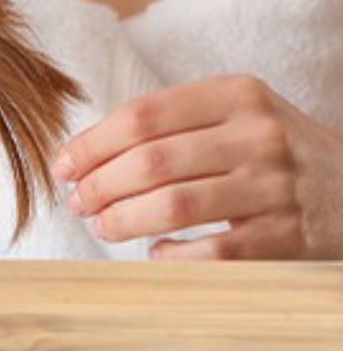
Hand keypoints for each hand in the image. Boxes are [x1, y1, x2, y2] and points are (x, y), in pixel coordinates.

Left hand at [55, 75, 342, 258]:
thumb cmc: (273, 153)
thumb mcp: (237, 116)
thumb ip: (171, 124)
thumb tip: (82, 156)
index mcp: (239, 95)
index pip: (143, 116)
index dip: (91, 144)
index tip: (62, 167)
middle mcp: (260, 135)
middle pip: (150, 162)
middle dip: (98, 186)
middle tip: (77, 203)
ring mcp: (276, 186)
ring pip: (173, 206)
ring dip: (122, 221)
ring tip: (102, 227)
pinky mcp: (287, 236)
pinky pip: (211, 252)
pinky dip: (171, 256)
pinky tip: (156, 253)